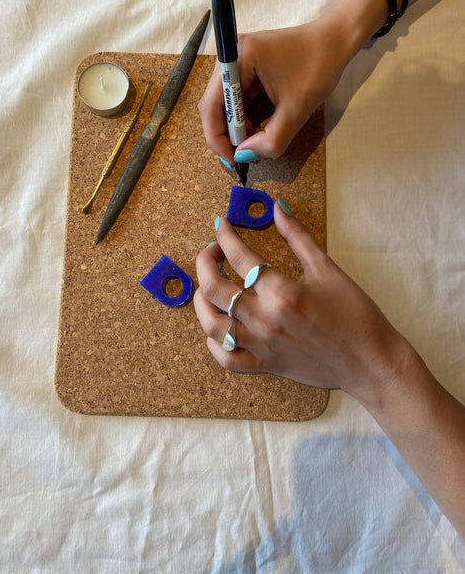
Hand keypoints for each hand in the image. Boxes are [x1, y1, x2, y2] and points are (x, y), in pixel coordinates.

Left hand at [194, 203, 410, 402]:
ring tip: (209, 286)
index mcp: (282, 292)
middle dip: (205, 262)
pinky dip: (214, 342)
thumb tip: (277, 208)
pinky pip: (226, 358)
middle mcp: (266, 320)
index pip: (239, 257)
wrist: (371, 362)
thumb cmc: (355, 314)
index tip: (222, 225)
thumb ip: (298, 237)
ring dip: (202, 300)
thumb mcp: (328, 269)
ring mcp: (263, 345)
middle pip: (214, 288)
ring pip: (211, 325)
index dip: (225, 235)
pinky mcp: (265, 365)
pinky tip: (219, 326)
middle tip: (213, 251)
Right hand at [198, 17, 351, 162]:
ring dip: (238, 127)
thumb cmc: (320, 65)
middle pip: (215, 104)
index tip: (231, 159)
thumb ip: (271, 139)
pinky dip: (246, 117)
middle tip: (244, 155)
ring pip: (226, 104)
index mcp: (241, 58)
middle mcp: (232, 55)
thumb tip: (244, 156)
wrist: (335, 41)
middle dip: (229, 133)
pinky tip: (259, 129)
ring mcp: (238, 61)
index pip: (212, 104)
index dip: (217, 137)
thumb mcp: (297, 109)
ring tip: (256, 143)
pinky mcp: (247, 67)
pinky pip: (238, 98)